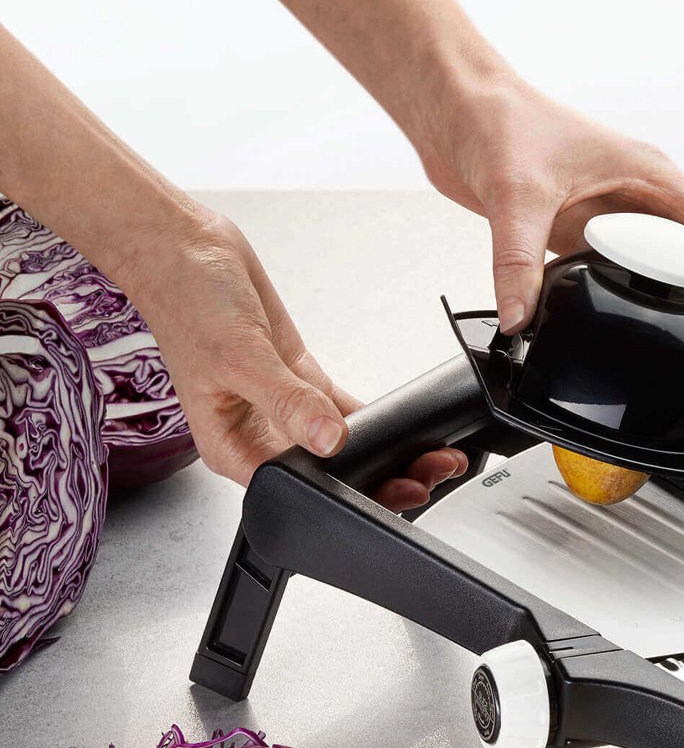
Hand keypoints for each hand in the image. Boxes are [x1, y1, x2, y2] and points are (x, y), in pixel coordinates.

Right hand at [128, 210, 466, 510]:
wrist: (186, 250)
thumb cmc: (186, 303)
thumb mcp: (240, 357)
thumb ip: (287, 401)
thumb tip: (329, 439)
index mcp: (232, 447)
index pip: (298, 488)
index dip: (346, 497)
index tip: (392, 490)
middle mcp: (259, 435)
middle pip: (328, 475)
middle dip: (380, 479)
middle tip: (429, 476)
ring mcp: (284, 409)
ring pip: (344, 446)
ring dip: (387, 451)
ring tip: (432, 456)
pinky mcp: (301, 383)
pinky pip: (346, 411)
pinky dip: (378, 419)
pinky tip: (408, 426)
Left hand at [418, 80, 683, 355]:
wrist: (459, 106)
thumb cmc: (498, 119)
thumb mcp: (514, 194)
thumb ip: (517, 262)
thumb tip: (520, 317)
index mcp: (650, 176)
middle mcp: (642, 195)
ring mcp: (617, 213)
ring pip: (676, 267)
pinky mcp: (586, 228)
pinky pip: (630, 271)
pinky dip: (645, 301)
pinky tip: (638, 327)